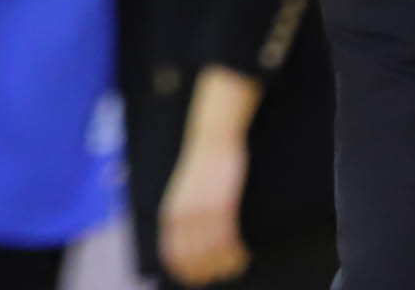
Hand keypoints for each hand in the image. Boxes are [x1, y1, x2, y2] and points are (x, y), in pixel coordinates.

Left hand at [157, 128, 252, 283]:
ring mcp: (203, 213)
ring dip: (228, 264)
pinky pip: (228, 240)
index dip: (187, 273)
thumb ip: (183, 218)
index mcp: (170, 215)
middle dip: (210, 272)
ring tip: (238, 263)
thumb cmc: (200, 166)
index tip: (201, 279)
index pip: (173, 257)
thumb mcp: (182, 194)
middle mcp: (183, 217)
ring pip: (214, 254)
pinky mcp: (222, 206)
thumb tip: (189, 243)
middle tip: (224, 273)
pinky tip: (244, 253)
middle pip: (194, 261)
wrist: (211, 138)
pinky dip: (236, 253)